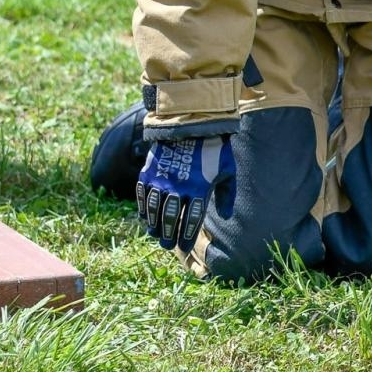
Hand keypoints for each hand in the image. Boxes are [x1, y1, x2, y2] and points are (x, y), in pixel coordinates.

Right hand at [135, 135, 235, 252]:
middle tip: (167, 245)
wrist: (192, 123)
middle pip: (170, 218)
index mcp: (199, 189)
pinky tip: (145, 217)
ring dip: (153, 224)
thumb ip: (227, 194)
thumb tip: (226, 215)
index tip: (184, 248)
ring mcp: (161, 179)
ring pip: (154, 209)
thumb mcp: (228, 170)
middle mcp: (178, 187)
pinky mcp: (149, 171)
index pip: (191, 220)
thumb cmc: (214, 148)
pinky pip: (143, 194)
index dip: (186, 237)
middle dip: (168, 234)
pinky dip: (143, 207)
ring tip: (155, 234)